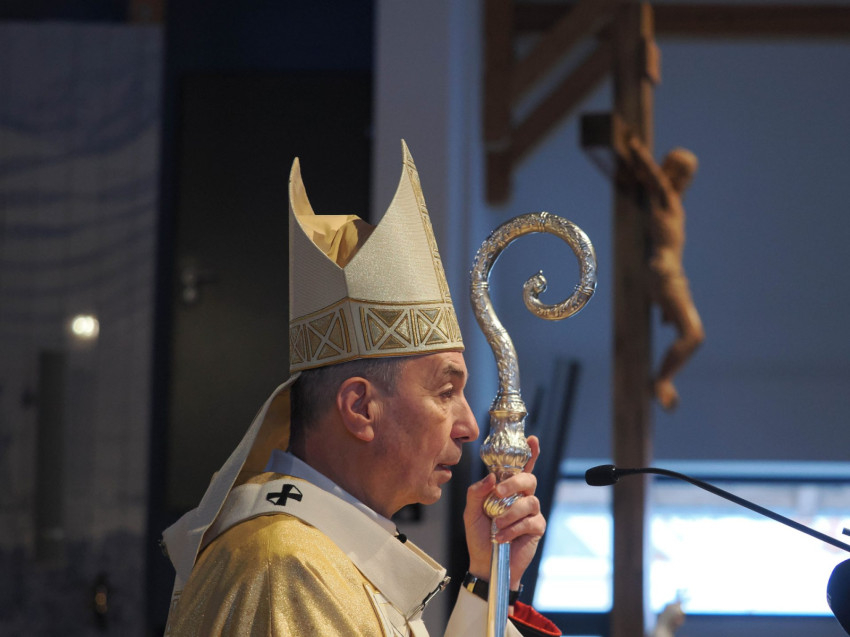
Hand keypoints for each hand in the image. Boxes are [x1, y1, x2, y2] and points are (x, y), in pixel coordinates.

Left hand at [463, 435, 546, 590]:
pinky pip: (530, 522)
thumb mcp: (471, 512)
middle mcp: (521, 497)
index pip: (520, 467)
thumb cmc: (479, 536)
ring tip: (496, 525)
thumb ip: (476, 492)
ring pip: (529, 501)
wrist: (485, 564)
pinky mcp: (536, 528)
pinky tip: (502, 537)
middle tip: (499, 493)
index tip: (532, 439)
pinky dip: (513, 529)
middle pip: (528, 479)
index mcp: (506, 489)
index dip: (529, 453)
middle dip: (513, 483)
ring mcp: (531, 512)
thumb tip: (490, 478)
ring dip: (509, 513)